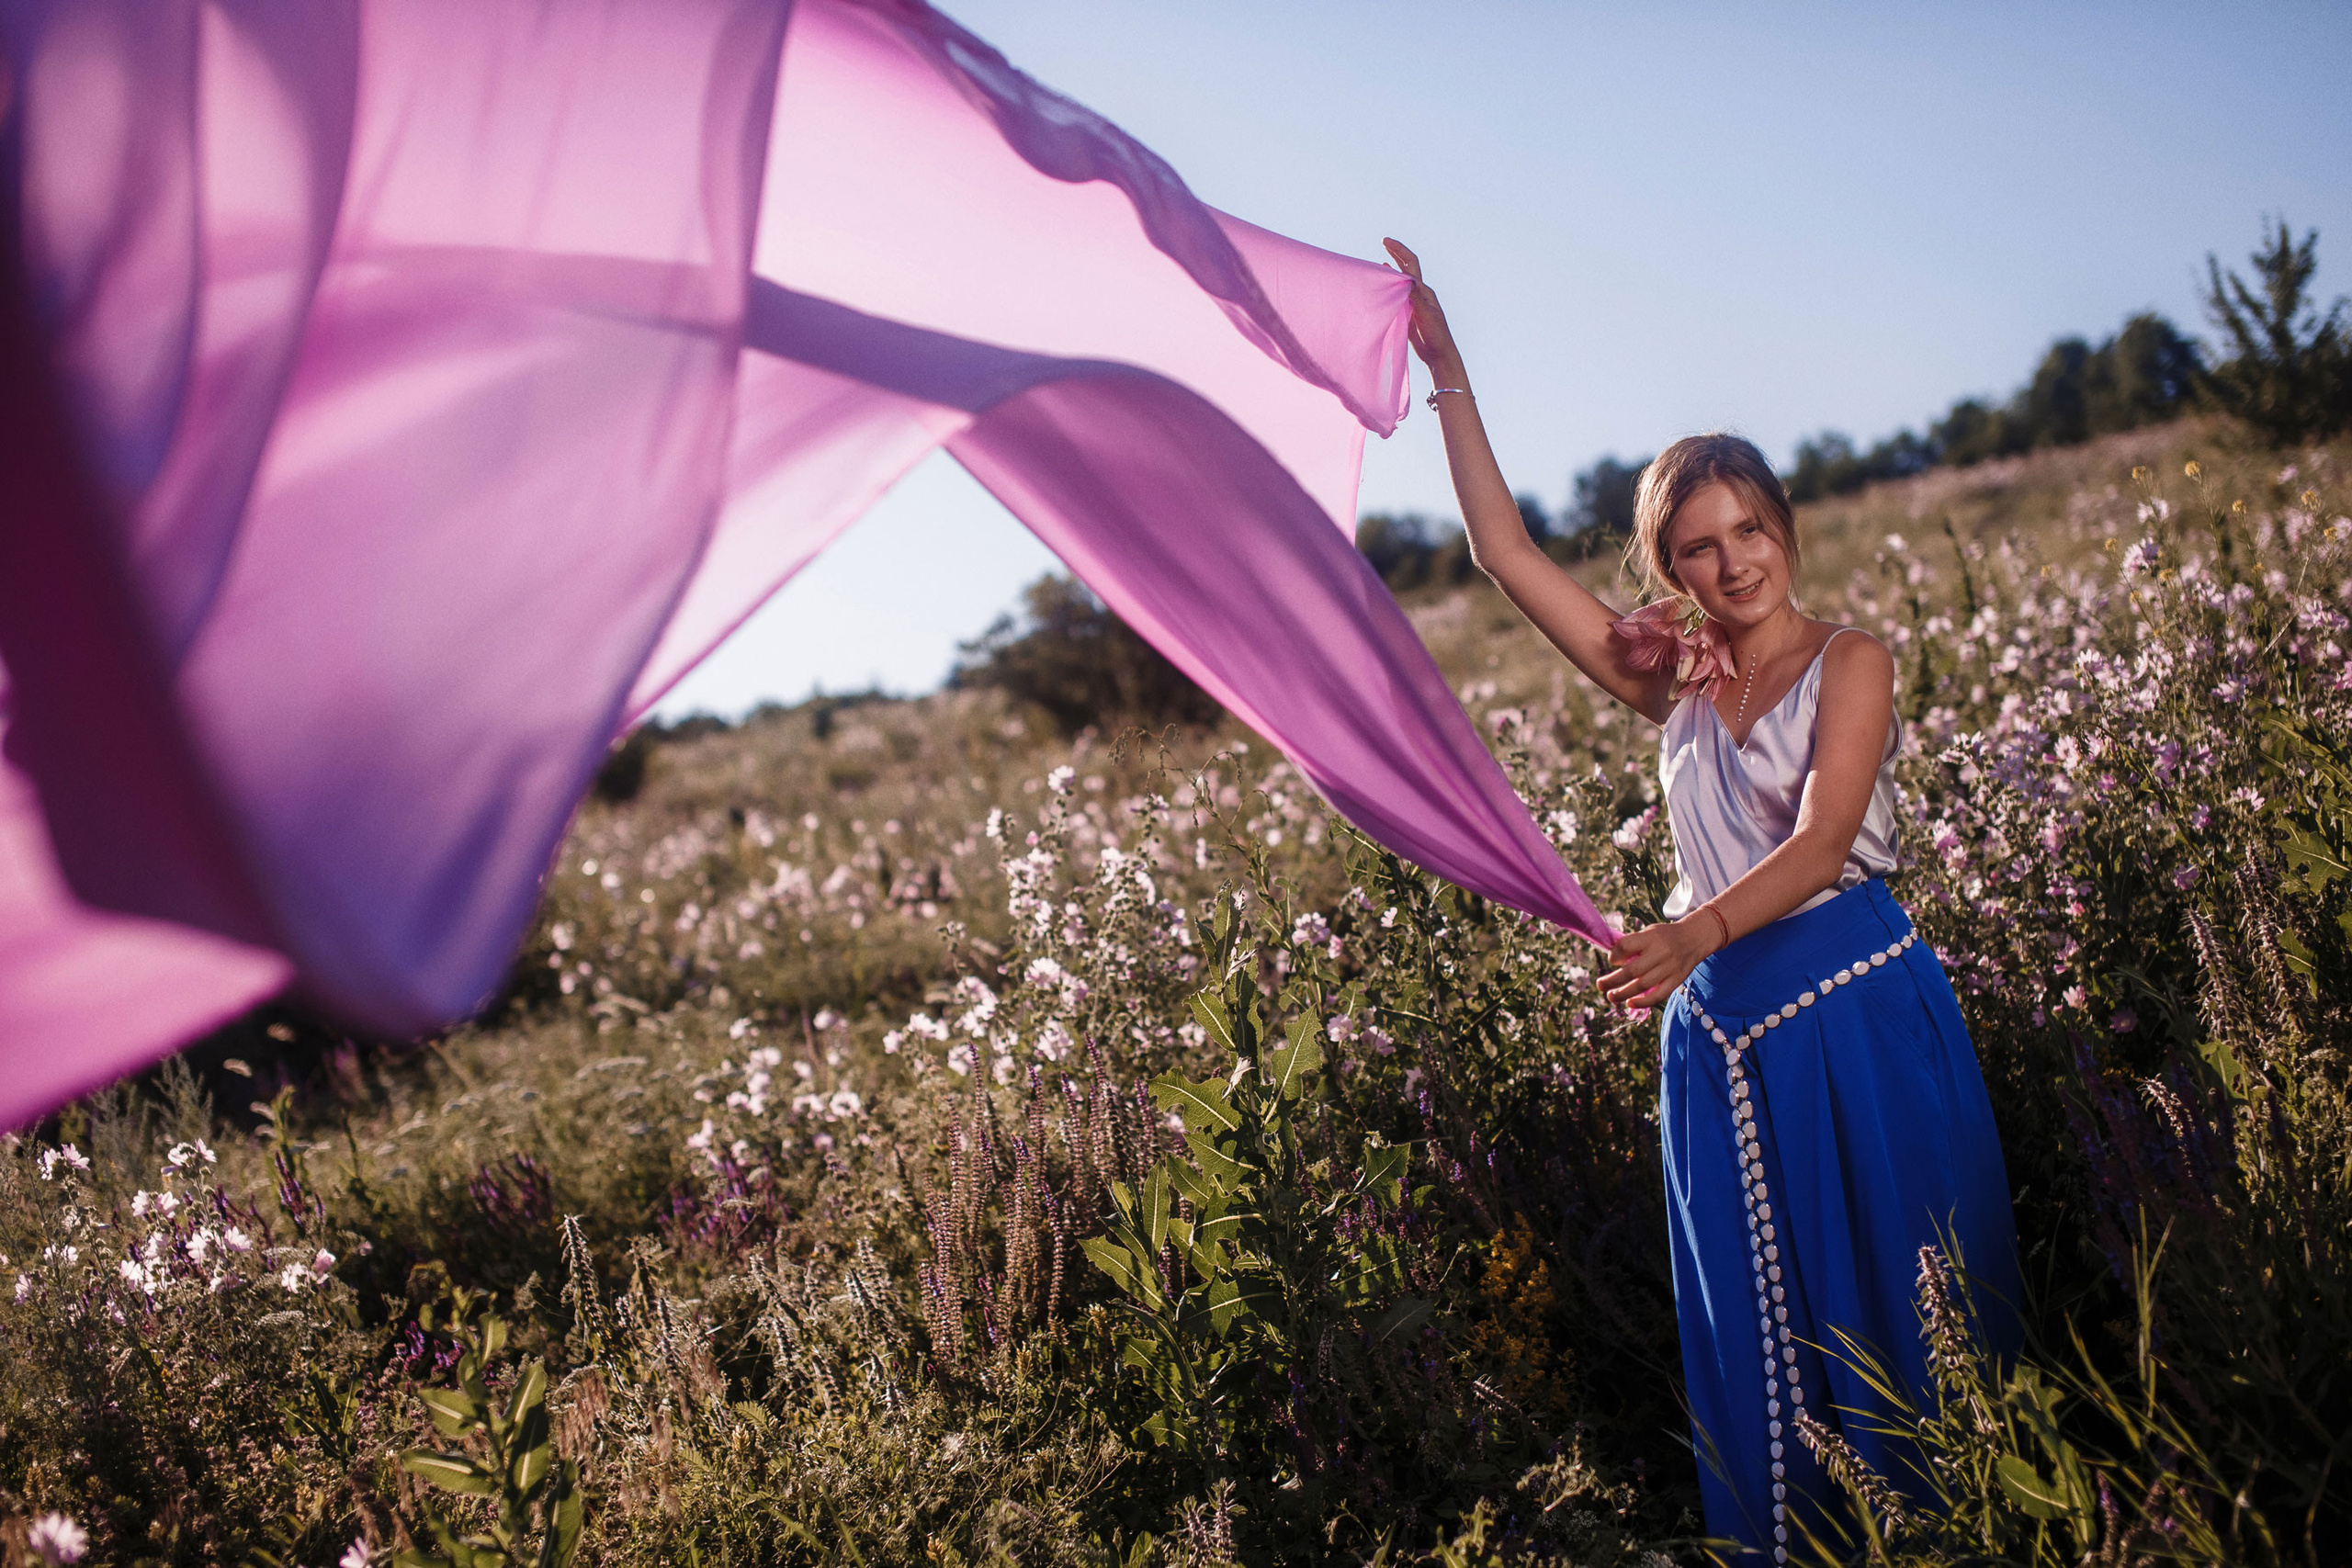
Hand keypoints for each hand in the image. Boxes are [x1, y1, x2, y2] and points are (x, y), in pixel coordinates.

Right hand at [1381, 238, 1463, 379]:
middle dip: (1396, 255)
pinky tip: (1383, 289)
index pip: (1411, 265)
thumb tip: (1406, 278)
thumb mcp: (1426, 315)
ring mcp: (1413, 304)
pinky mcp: (1407, 315)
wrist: (1439, 354)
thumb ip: (1416, 297)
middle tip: (1385, 243)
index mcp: (1424, 291)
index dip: (1399, 251)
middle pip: (1406, 269)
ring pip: (1400, 283)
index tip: (1386, 242)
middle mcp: (1418, 294)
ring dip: (1391, 271)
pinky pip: (1396, 297)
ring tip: (1380, 263)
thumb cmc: (1436, 335)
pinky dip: (1389, 289)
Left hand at [1599, 917, 1717, 1010]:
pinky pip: (1659, 995)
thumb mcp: (1648, 932)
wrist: (1694, 938)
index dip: (1615, 955)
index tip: (1613, 960)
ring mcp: (1669, 968)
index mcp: (1651, 937)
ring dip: (1624, 993)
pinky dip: (1643, 1002)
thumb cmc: (1664, 937)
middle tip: (1600, 985)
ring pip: (1643, 985)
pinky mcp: (1676, 980)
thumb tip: (1612, 961)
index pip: (1626, 946)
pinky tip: (1630, 1003)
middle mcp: (1660, 953)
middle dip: (1613, 980)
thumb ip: (1632, 944)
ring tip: (1611, 997)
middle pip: (1633, 970)